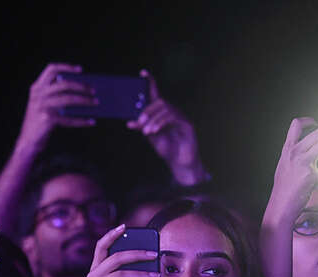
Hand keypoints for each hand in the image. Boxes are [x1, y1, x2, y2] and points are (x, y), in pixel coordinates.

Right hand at [15, 63, 97, 154]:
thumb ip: (56, 96)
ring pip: (69, 99)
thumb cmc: (40, 122)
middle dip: (81, 86)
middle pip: (64, 84)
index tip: (81, 70)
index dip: (66, 67)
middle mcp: (38, 94)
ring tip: (96, 102)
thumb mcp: (44, 105)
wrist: (27, 141)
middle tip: (94, 90)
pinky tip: (91, 122)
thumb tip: (83, 92)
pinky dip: (82, 121)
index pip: (51, 70)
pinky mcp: (47, 119)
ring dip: (85, 100)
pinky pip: (69, 119)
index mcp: (37, 87)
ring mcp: (42, 106)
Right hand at [80, 224, 159, 276]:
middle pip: (116, 257)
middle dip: (137, 254)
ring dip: (141, 274)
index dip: (111, 234)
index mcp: (95, 270)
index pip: (101, 246)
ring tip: (157, 275)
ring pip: (121, 274)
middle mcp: (92, 276)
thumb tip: (146, 261)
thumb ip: (121, 275)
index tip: (124, 226)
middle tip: (154, 254)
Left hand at [127, 70, 206, 185]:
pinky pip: (173, 117)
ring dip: (153, 119)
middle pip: (160, 102)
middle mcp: (173, 112)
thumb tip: (129, 122)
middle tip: (139, 123)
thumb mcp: (151, 137)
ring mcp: (181, 117)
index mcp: (162, 113)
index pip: (156, 94)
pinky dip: (162, 123)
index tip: (142, 72)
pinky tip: (155, 131)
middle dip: (147, 111)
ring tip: (147, 132)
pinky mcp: (187, 124)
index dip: (150, 82)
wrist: (179, 163)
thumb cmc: (167, 149)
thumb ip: (143, 128)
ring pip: (166, 109)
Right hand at [266, 117, 317, 223]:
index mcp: (288, 149)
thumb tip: (312, 150)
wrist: (279, 207)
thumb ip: (295, 155)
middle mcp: (294, 153)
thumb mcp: (284, 165)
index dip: (310, 122)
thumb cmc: (283, 189)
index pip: (297, 124)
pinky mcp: (310, 176)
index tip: (316, 128)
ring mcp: (302, 163)